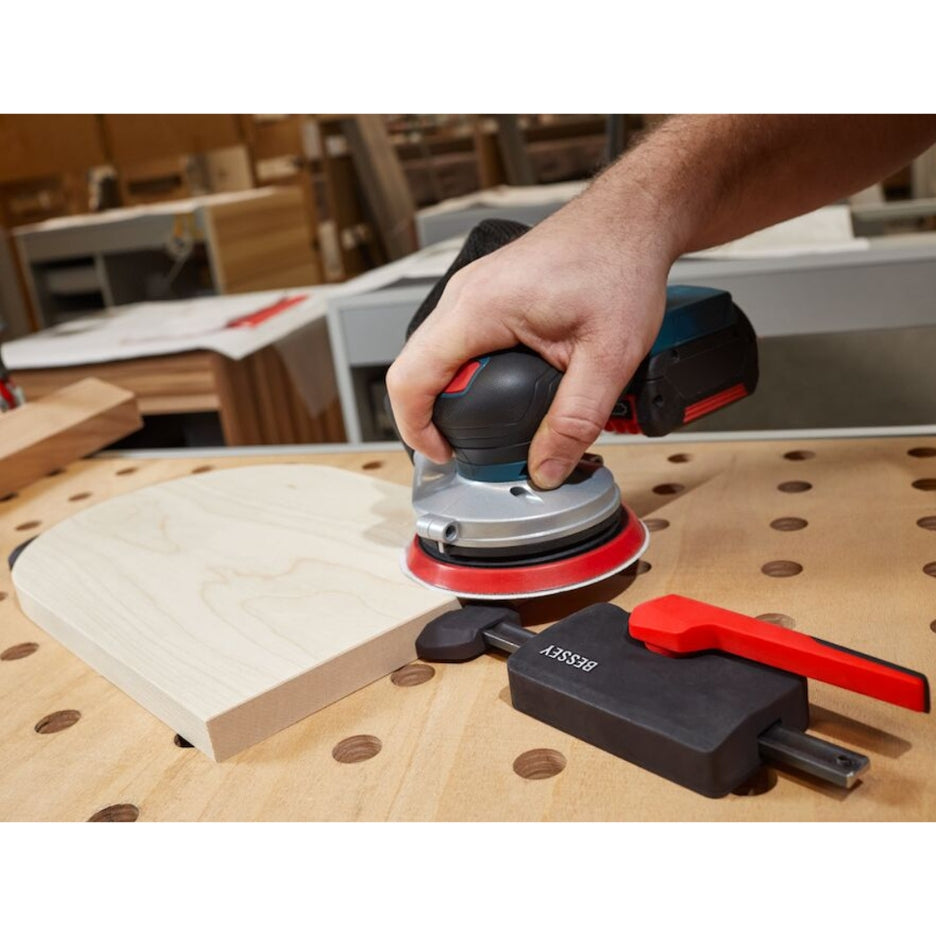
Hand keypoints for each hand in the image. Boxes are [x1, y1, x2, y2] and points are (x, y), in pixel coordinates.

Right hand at [386, 188, 677, 488]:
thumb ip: (576, 421)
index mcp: (479, 308)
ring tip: (488, 425)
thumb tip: (546, 471)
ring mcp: (470, 291)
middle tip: (473, 448)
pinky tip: (499, 391)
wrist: (631, 221)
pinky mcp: (485, 294)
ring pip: (433, 356)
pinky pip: (454, 342)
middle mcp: (463, 295)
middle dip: (434, 418)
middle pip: (414, 370)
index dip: (416, 429)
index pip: (410, 379)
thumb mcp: (609, 357)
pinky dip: (466, 374)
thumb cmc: (621, 265)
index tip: (447, 456)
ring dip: (450, 396)